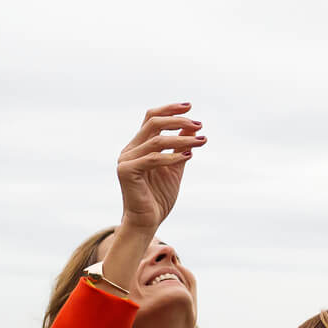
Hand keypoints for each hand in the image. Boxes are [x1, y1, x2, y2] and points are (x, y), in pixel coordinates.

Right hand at [116, 103, 205, 233]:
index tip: (190, 106)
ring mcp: (126, 160)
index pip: (151, 118)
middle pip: (153, 123)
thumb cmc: (159, 196)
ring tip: (201, 141)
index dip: (170, 110)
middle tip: (199, 124)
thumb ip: (181, 147)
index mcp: (139, 146)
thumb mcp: (175, 166)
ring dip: (182, 139)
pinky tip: (189, 156)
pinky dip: (172, 156)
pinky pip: (153, 158)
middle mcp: (130, 149)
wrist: (147, 221)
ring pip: (156, 140)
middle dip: (178, 120)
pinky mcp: (126, 171)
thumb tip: (193, 126)